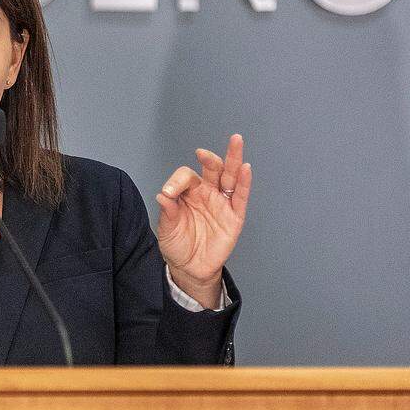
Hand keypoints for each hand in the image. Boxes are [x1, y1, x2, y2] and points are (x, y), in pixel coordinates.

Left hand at [154, 134, 251, 307]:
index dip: (177, 181)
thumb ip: (168, 212)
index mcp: (188, 192)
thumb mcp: (167, 229)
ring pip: (230, 177)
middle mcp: (207, 193)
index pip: (186, 177)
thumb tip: (163, 196)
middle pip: (212, 169)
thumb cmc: (178, 244)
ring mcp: (222, 203)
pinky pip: (241, 197)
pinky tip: (245, 168)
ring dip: (233, 159)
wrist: (190, 268)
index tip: (168, 192)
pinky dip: (244, 182)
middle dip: (210, 159)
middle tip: (202, 153)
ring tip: (236, 141)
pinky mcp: (234, 216)